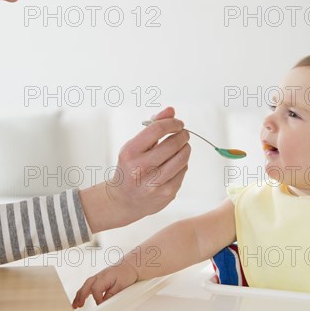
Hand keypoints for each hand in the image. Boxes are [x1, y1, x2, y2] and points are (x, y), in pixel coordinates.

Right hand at [72, 261, 138, 307]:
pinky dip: (83, 292)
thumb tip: (103, 303)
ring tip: (75, 305)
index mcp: (104, 277)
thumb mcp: (121, 285)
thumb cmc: (126, 273)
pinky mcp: (98, 279)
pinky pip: (88, 286)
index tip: (100, 306)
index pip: (96, 290)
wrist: (130, 266)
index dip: (97, 299)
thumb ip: (111, 294)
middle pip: (86, 286)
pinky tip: (80, 299)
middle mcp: (98, 276)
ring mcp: (97, 277)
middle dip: (81, 296)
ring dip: (79, 295)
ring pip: (85, 286)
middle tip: (78, 305)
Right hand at [106, 107, 190, 224]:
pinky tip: (176, 163)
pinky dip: (183, 164)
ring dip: (186, 148)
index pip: (157, 129)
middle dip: (182, 135)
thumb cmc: (130, 167)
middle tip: (183, 133)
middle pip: (173, 144)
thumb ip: (153, 126)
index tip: (178, 123)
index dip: (172, 123)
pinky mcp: (166, 193)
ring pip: (182, 158)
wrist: (123, 200)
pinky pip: (183, 171)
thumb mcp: (134, 146)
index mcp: (130, 152)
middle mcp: (140, 168)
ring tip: (182, 146)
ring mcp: (154, 183)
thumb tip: (171, 110)